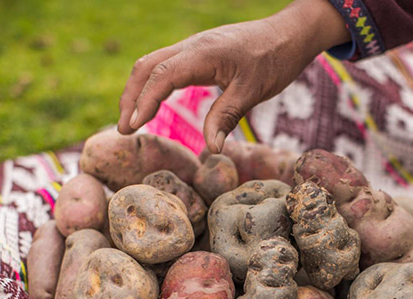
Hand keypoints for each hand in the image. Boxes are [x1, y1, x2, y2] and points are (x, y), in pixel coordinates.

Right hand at [118, 0, 349, 151]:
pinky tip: (151, 104)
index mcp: (203, 54)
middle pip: (146, 67)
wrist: (289, 35)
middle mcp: (192, 46)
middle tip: (124, 130)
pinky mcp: (197, 53)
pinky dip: (151, 84)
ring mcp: (193, 48)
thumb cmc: (274, 60)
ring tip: (132, 121)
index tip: (132, 126)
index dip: (143, 101)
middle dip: (130, 97)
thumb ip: (226, 117)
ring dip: (138, 90)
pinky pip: (165, 65)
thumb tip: (210, 149)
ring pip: (152, 64)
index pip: (161, 76)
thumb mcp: (252, 92)